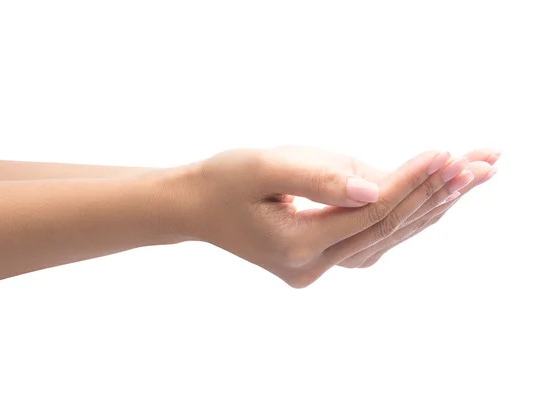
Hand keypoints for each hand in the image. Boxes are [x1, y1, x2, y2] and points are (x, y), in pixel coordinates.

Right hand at [185, 145, 469, 287]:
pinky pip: (374, 241)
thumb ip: (317, 176)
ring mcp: (318, 270)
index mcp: (296, 247)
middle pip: (386, 229)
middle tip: (480, 164)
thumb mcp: (262, 166)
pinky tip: (431, 199)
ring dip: (426, 206)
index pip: (370, 212)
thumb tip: (374, 188)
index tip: (447, 152)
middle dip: (433, 194)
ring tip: (468, 177)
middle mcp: (312, 268)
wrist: (196, 206)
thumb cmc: (223, 180)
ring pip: (385, 238)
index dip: (410, 181)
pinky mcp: (320, 261)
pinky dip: (404, 217)